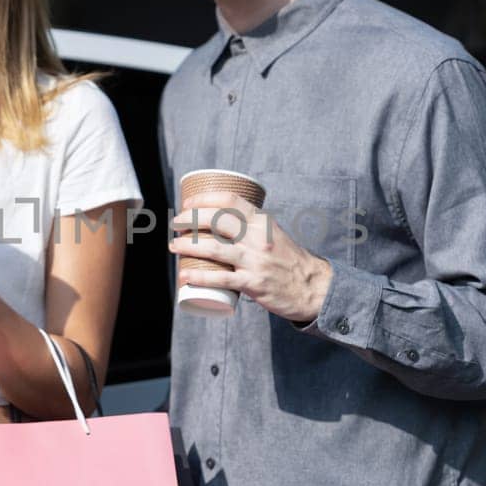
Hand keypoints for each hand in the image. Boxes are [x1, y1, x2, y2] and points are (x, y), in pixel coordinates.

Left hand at [169, 191, 332, 324]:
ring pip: (212, 248)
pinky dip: (198, 276)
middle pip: (215, 220)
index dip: (203, 198)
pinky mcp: (252, 283)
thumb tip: (221, 218)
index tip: (187, 203)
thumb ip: (251, 226)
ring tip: (173, 246)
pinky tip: (185, 276)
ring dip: (186, 246)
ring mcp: (254, 260)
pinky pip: (219, 278)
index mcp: (262, 221)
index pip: (228, 199)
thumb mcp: (273, 233)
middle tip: (176, 224)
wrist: (312, 287)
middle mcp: (257, 237)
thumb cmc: (288, 259)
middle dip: (188, 219)